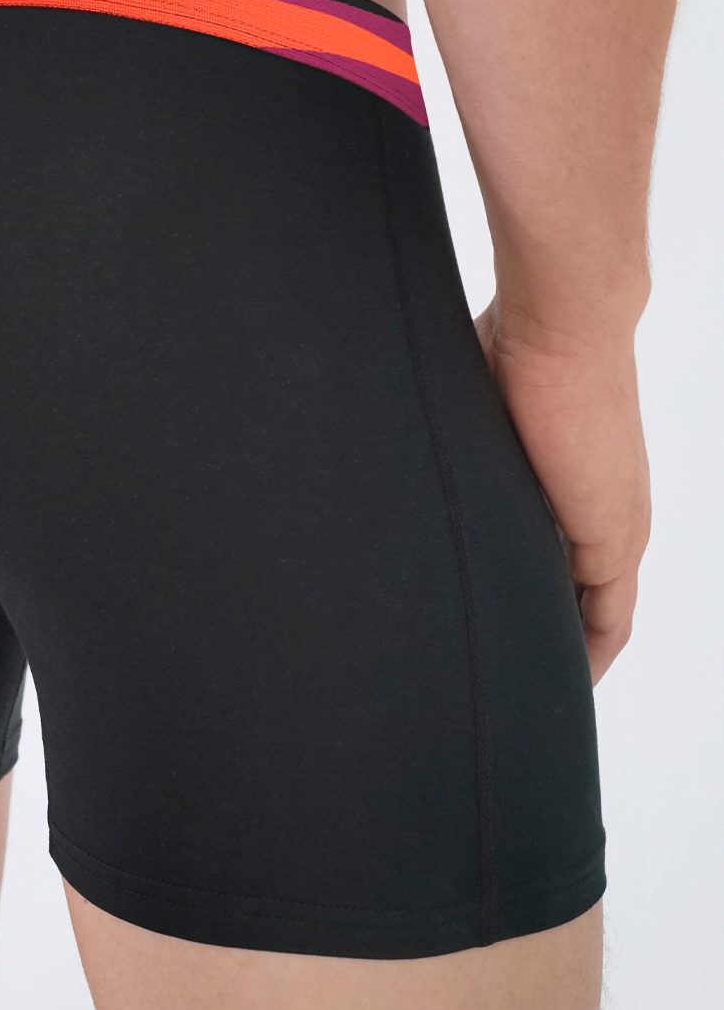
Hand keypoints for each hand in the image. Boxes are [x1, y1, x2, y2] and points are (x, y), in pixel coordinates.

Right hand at [474, 301, 649, 684]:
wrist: (558, 327)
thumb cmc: (514, 345)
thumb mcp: (474, 408)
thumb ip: (456, 437)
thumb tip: (396, 438)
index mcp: (572, 483)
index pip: (565, 559)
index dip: (541, 596)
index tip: (503, 623)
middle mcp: (602, 510)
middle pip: (585, 596)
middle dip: (551, 633)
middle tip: (505, 665)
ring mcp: (614, 525)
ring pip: (598, 611)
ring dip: (569, 647)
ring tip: (525, 682)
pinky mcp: (612, 537)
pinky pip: (609, 617)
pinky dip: (590, 650)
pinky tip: (559, 677)